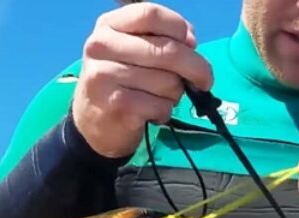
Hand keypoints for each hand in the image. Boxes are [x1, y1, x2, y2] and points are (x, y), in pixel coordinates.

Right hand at [72, 2, 212, 157]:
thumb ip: (163, 39)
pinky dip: (165, 111)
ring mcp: (106, 76)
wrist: (93, 123)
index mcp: (108, 25)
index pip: (151, 13)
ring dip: (175, 94)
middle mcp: (101, 46)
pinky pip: (162, 105)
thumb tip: (191, 42)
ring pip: (168, 81)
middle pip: (167, 50)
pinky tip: (151, 112)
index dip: (179, 28)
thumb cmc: (123, 81)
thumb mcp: (135, 51)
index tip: (192, 44)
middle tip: (205, 80)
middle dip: (196, 67)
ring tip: (159, 97)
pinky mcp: (117, 105)